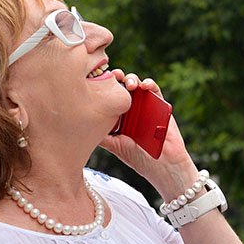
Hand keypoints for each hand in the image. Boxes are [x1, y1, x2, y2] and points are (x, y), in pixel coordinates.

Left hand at [98, 71, 198, 198]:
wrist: (163, 166)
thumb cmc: (140, 158)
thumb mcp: (116, 146)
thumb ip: (103, 136)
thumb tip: (81, 126)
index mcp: (119, 116)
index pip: (110, 96)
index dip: (104, 86)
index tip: (97, 80)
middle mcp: (131, 109)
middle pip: (122, 87)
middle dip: (117, 77)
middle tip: (113, 76)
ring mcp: (145, 106)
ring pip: (137, 85)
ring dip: (132, 79)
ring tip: (129, 84)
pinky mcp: (160, 105)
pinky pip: (155, 91)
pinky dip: (150, 84)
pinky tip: (144, 86)